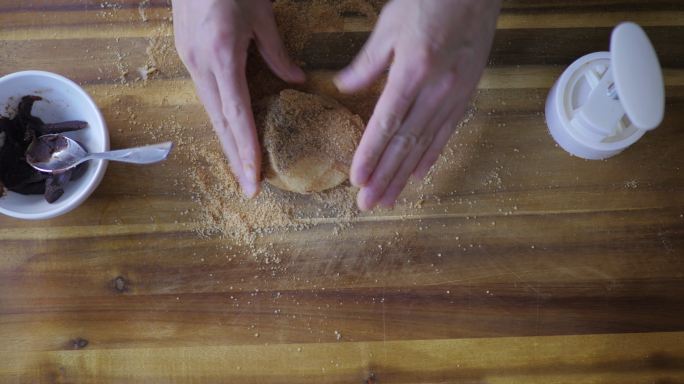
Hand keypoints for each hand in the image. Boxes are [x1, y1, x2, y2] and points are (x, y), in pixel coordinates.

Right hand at [172, 0, 304, 196]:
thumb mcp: (260, 15)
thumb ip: (277, 52)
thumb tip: (296, 80)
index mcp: (221, 55)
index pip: (236, 114)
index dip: (246, 148)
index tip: (255, 176)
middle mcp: (200, 63)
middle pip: (219, 122)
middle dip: (235, 156)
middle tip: (248, 188)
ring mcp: (189, 59)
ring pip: (210, 111)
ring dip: (225, 141)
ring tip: (241, 168)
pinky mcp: (187, 53)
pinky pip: (206, 95)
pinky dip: (219, 118)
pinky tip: (229, 132)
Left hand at [335, 0, 499, 210]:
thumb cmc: (429, 0)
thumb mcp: (390, 25)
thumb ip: (367, 62)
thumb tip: (343, 86)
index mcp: (413, 72)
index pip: (387, 124)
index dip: (371, 154)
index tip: (358, 180)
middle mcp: (436, 90)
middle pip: (406, 143)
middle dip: (385, 177)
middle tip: (369, 204)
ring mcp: (455, 95)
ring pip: (426, 144)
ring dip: (405, 175)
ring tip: (390, 199)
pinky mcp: (467, 94)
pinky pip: (447, 132)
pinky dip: (431, 155)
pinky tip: (419, 174)